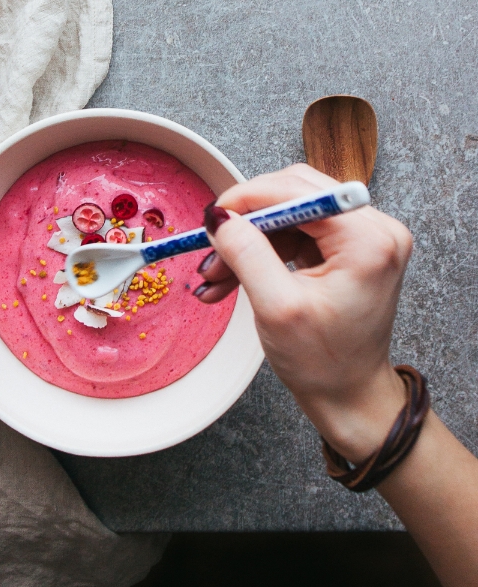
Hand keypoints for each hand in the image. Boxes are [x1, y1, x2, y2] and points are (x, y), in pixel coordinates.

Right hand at [196, 163, 411, 461]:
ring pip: (286, 214)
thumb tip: (218, 215)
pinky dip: (260, 251)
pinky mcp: (348, 247)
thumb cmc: (324, 362)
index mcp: (369, 240)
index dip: (248, 199)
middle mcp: (375, 229)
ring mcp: (364, 237)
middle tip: (211, 249)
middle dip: (246, 222)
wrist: (349, 396)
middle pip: (292, 194)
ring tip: (216, 276)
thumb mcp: (277, 308)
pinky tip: (234, 277)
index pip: (297, 191)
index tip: (211, 219)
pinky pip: (293, 231)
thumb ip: (246, 254)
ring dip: (247, 241)